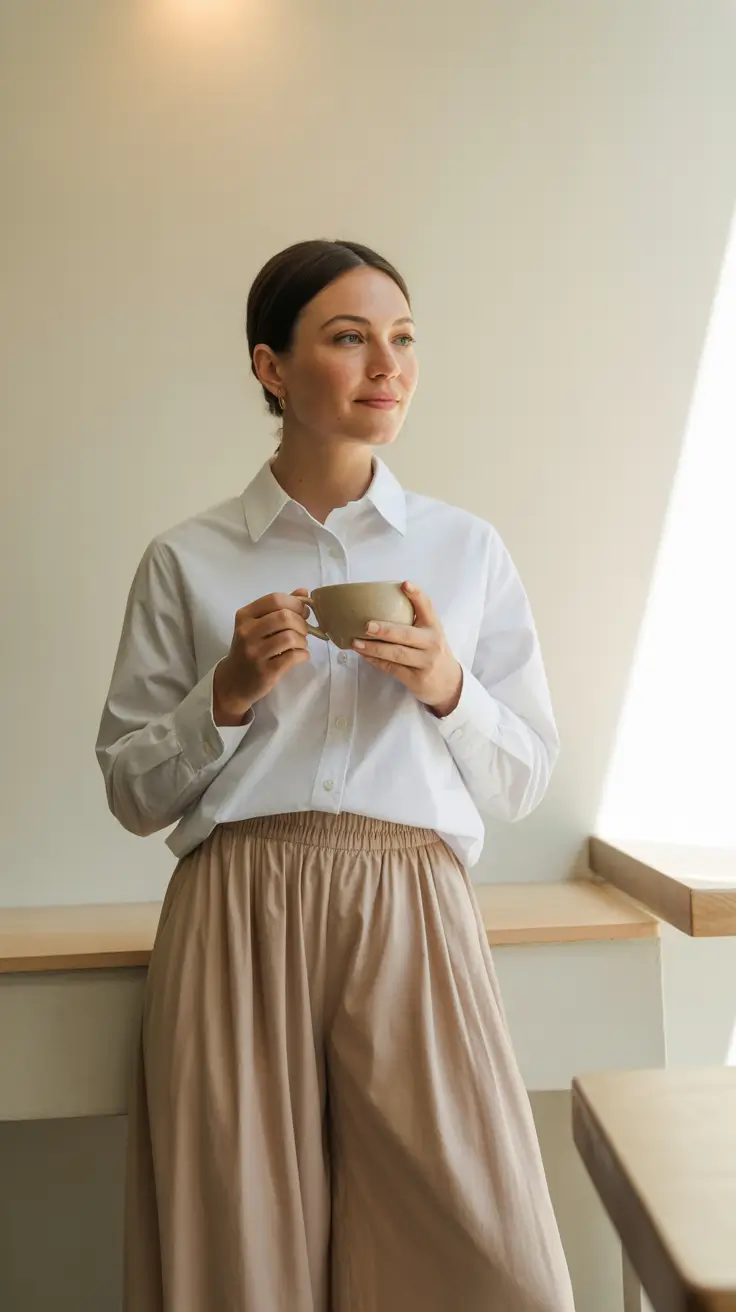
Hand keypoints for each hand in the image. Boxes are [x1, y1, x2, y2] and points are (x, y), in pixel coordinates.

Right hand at [213, 590, 309, 725]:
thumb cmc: (249, 649)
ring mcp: (255, 652)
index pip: (275, 599)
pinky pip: (293, 656)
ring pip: (290, 637)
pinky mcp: (265, 671)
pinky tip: (300, 656)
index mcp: (244, 616)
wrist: (233, 682)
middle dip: (301, 623)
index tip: (302, 612)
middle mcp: (246, 632)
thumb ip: (279, 607)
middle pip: (285, 617)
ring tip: (300, 644)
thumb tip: (304, 592)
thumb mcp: (257, 625)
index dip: (295, 603)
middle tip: (303, 631)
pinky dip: (303, 654)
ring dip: (303, 640)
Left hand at [353, 582, 462, 717]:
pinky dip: (375, 661)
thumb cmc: (432, 652)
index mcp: (434, 627)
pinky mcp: (416, 678)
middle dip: (385, 629)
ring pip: (396, 653)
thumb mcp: (430, 633)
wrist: (449, 683)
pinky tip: (364, 655)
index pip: (427, 607)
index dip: (416, 595)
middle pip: (406, 634)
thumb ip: (414, 620)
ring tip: (356, 642)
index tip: (405, 584)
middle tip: (367, 625)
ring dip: (374, 648)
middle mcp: (431, 643)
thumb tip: (379, 604)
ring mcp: (425, 662)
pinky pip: (392, 667)